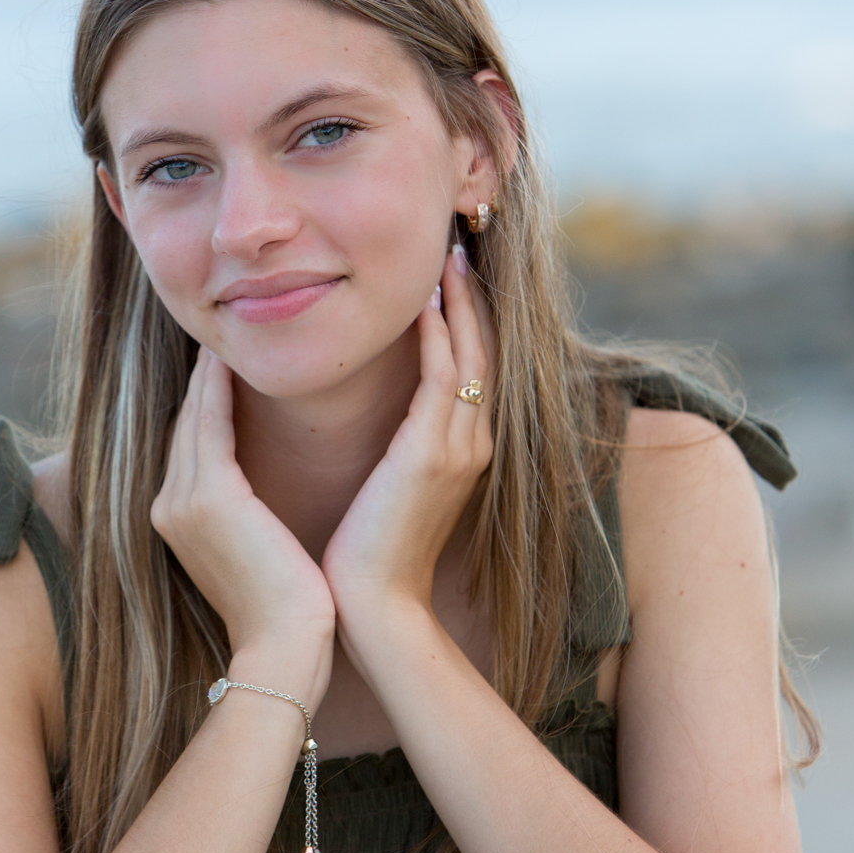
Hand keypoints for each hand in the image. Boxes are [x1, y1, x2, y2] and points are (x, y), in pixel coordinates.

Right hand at [150, 347, 336, 663]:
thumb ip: (243, 520)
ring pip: (193, 418)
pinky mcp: (209, 497)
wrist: (286, 646)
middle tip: (220, 337)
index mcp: (177, 521)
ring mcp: (182, 501)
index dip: (201, 404)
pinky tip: (229, 362)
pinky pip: (210, 424)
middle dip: (199, 381)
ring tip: (225, 338)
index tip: (219, 368)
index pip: (188, 446)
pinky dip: (217, 390)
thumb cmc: (287, 609)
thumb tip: (258, 502)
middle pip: (183, 424)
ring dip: (206, 374)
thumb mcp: (254, 555)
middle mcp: (167, 507)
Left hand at [321, 243, 495, 639]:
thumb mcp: (392, 487)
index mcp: (463, 450)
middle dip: (472, 298)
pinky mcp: (433, 455)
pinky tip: (425, 304)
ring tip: (448, 258)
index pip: (473, 367)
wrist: (373, 606)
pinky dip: (438, 338)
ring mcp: (460, 449)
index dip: (467, 319)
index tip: (447, 275)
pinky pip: (444, 379)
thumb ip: (401, 448)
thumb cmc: (369, 552)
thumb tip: (386, 421)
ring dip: (460, 305)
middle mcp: (473, 444)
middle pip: (484, 352)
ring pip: (471, 357)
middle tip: (457, 246)